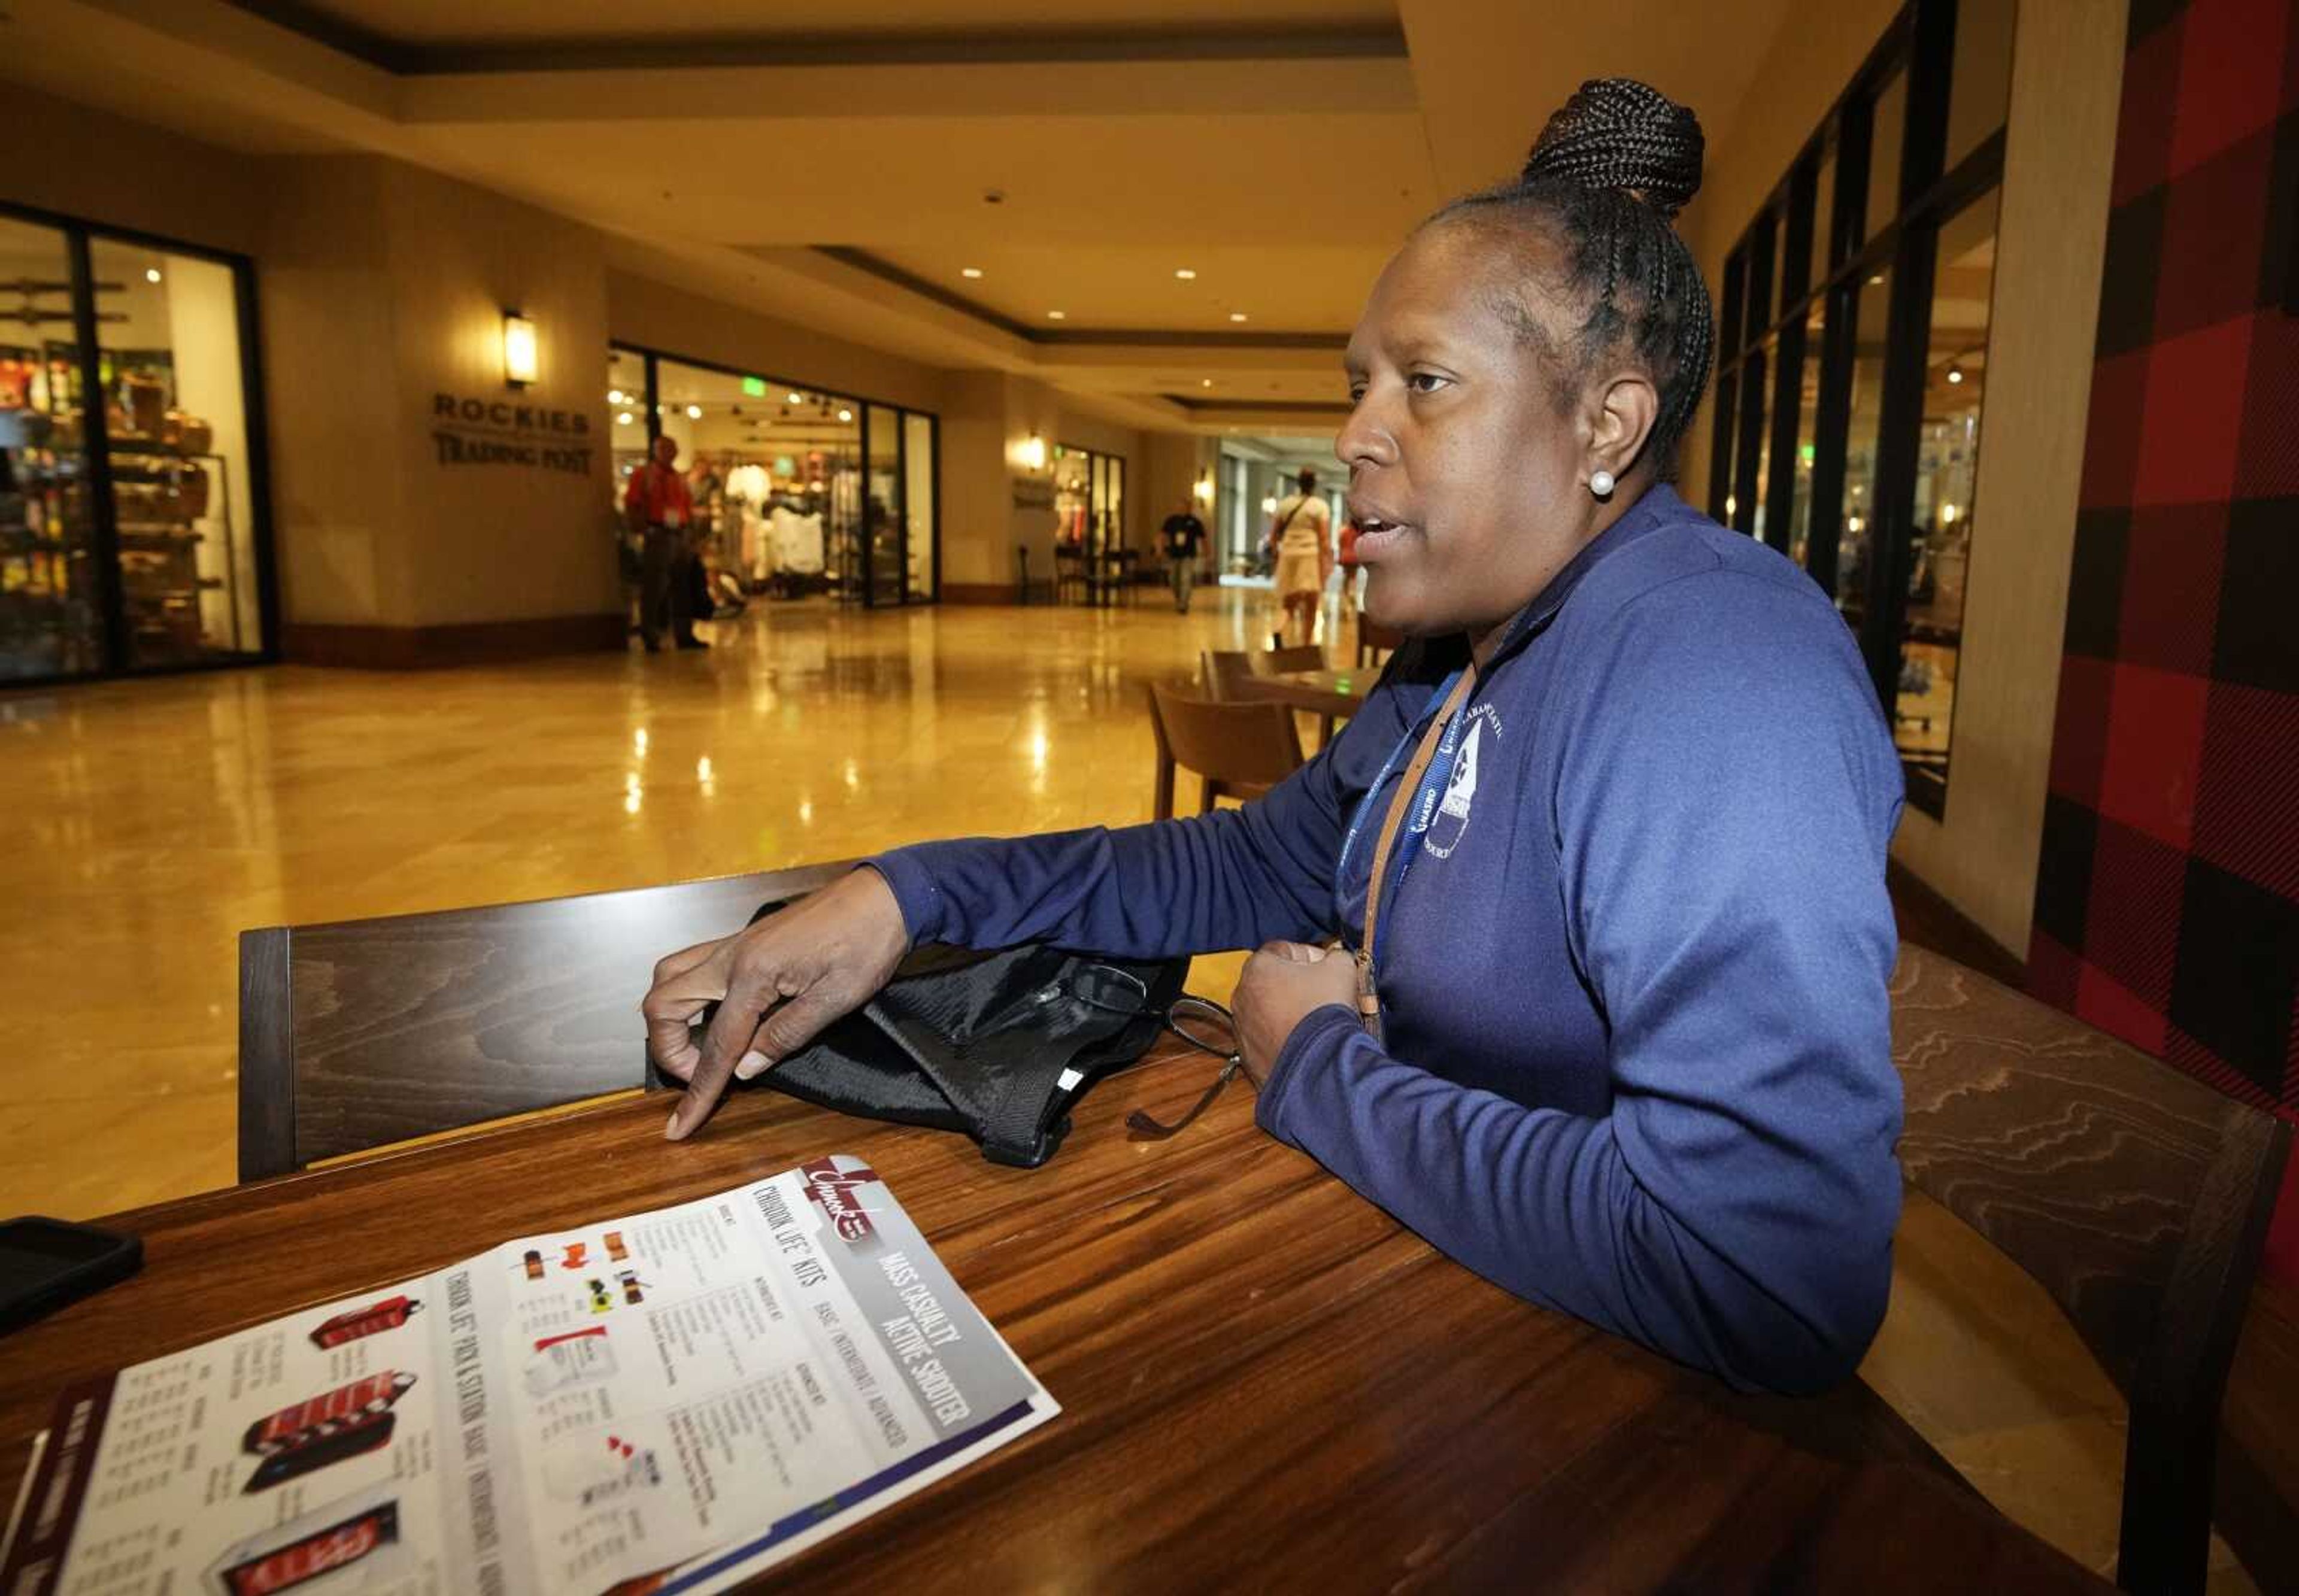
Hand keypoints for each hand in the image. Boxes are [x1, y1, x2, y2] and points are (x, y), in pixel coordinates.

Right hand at [643, 868, 909, 1140]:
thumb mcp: (836, 998)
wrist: (882, 896)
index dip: (698, 1090)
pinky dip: (687, 996)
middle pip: (665, 1006)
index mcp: (754, 974)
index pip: (716, 1045)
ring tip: (696, 1049)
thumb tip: (744, 1070)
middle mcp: (732, 955)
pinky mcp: (743, 941)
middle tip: (697, 1075)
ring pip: (669, 978)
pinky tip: (713, 1017)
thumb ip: (785, 1035)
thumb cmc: (866, 941)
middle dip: (668, 1049)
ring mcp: (734, 944)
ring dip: (669, 1018)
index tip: (680, 1127)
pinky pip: (692, 966)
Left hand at [1232, 940, 1358, 1077]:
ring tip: (1318, 1020)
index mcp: (1257, 967)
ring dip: (1292, 1011)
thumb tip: (1336, 960)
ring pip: (1271, 1011)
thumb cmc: (1323, 1011)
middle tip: (1326, 993)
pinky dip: (1285, 1037)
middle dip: (1300, 984)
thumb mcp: (1341, 968)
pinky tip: (1308, 1042)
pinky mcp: (1249, 1056)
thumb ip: (1336, 956)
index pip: (1285, 950)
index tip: (1328, 967)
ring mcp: (1242, 1028)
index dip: (1311, 955)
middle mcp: (1241, 996)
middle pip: (1275, 980)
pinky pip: (1269, 1039)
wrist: (1317, 1065)